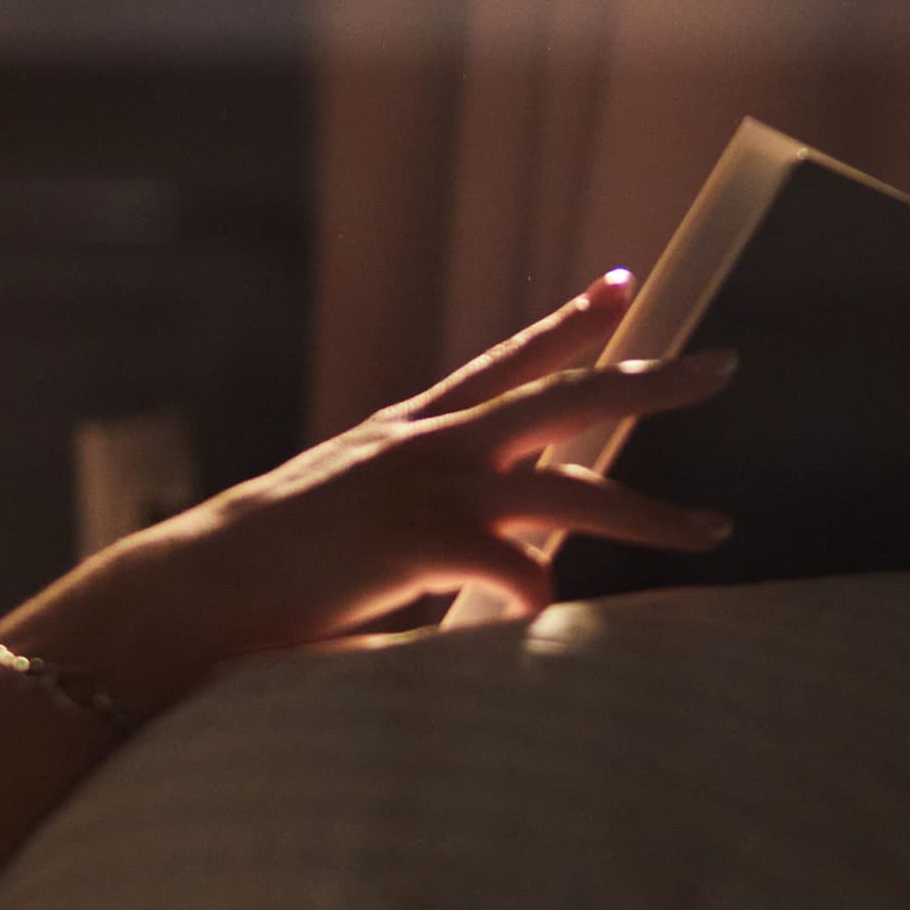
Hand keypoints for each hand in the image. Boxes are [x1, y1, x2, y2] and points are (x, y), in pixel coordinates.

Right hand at [0, 270, 734, 719]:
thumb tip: (479, 552)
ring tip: (713, 527)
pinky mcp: (417, 543)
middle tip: (722, 365)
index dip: (568, 324)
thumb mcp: (347, 524)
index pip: (503, 363)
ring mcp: (423, 487)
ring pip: (567, 485)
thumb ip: (415, 524)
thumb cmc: (263, 578)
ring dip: (648, 509)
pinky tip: (551, 624)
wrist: (188, 594)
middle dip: (646, 379)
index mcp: (407, 434)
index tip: (625, 285)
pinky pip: (517, 570)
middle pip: (561, 398)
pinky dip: (544, 597)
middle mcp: (424, 445)